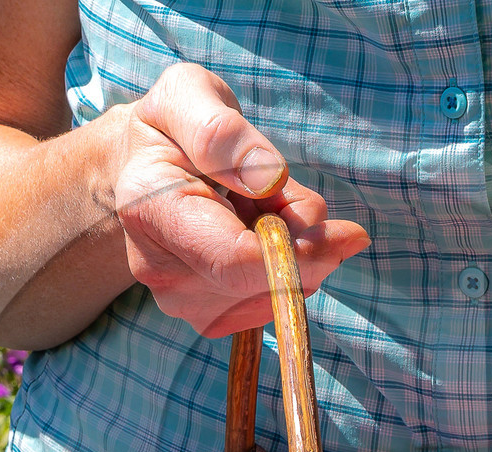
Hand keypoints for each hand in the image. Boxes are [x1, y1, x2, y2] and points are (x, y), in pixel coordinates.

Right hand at [112, 63, 370, 335]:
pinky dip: (284, 271)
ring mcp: (180, 300)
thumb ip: (221, 131)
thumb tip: (268, 179)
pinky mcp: (206, 316)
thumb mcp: (189, 95)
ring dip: (293, 252)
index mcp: (151, 208)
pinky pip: (272, 304)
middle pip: (267, 282)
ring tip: (258, 206)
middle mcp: (159, 268)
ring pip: (277, 294)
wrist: (139, 168)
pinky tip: (257, 235)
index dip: (302, 254)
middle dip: (302, 240)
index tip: (352, 233)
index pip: (236, 261)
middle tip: (281, 192)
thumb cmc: (169, 128)